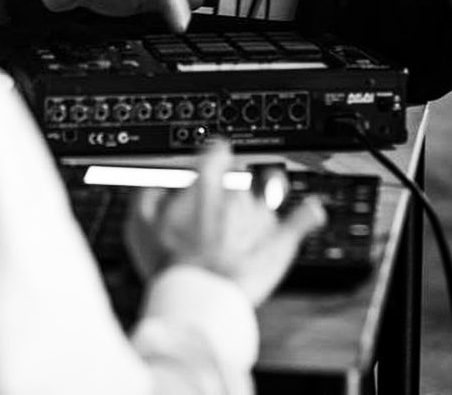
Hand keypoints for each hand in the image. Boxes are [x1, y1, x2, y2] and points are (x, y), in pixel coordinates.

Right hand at [124, 139, 326, 306]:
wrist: (198, 299)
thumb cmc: (169, 264)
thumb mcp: (139, 223)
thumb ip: (149, 194)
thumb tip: (158, 183)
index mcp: (204, 187)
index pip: (216, 153)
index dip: (214, 152)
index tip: (214, 155)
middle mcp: (235, 196)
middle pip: (242, 172)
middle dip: (235, 176)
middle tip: (228, 190)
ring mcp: (260, 218)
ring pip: (266, 193)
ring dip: (262, 194)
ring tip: (260, 198)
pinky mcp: (279, 242)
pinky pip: (300, 221)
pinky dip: (307, 214)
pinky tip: (312, 208)